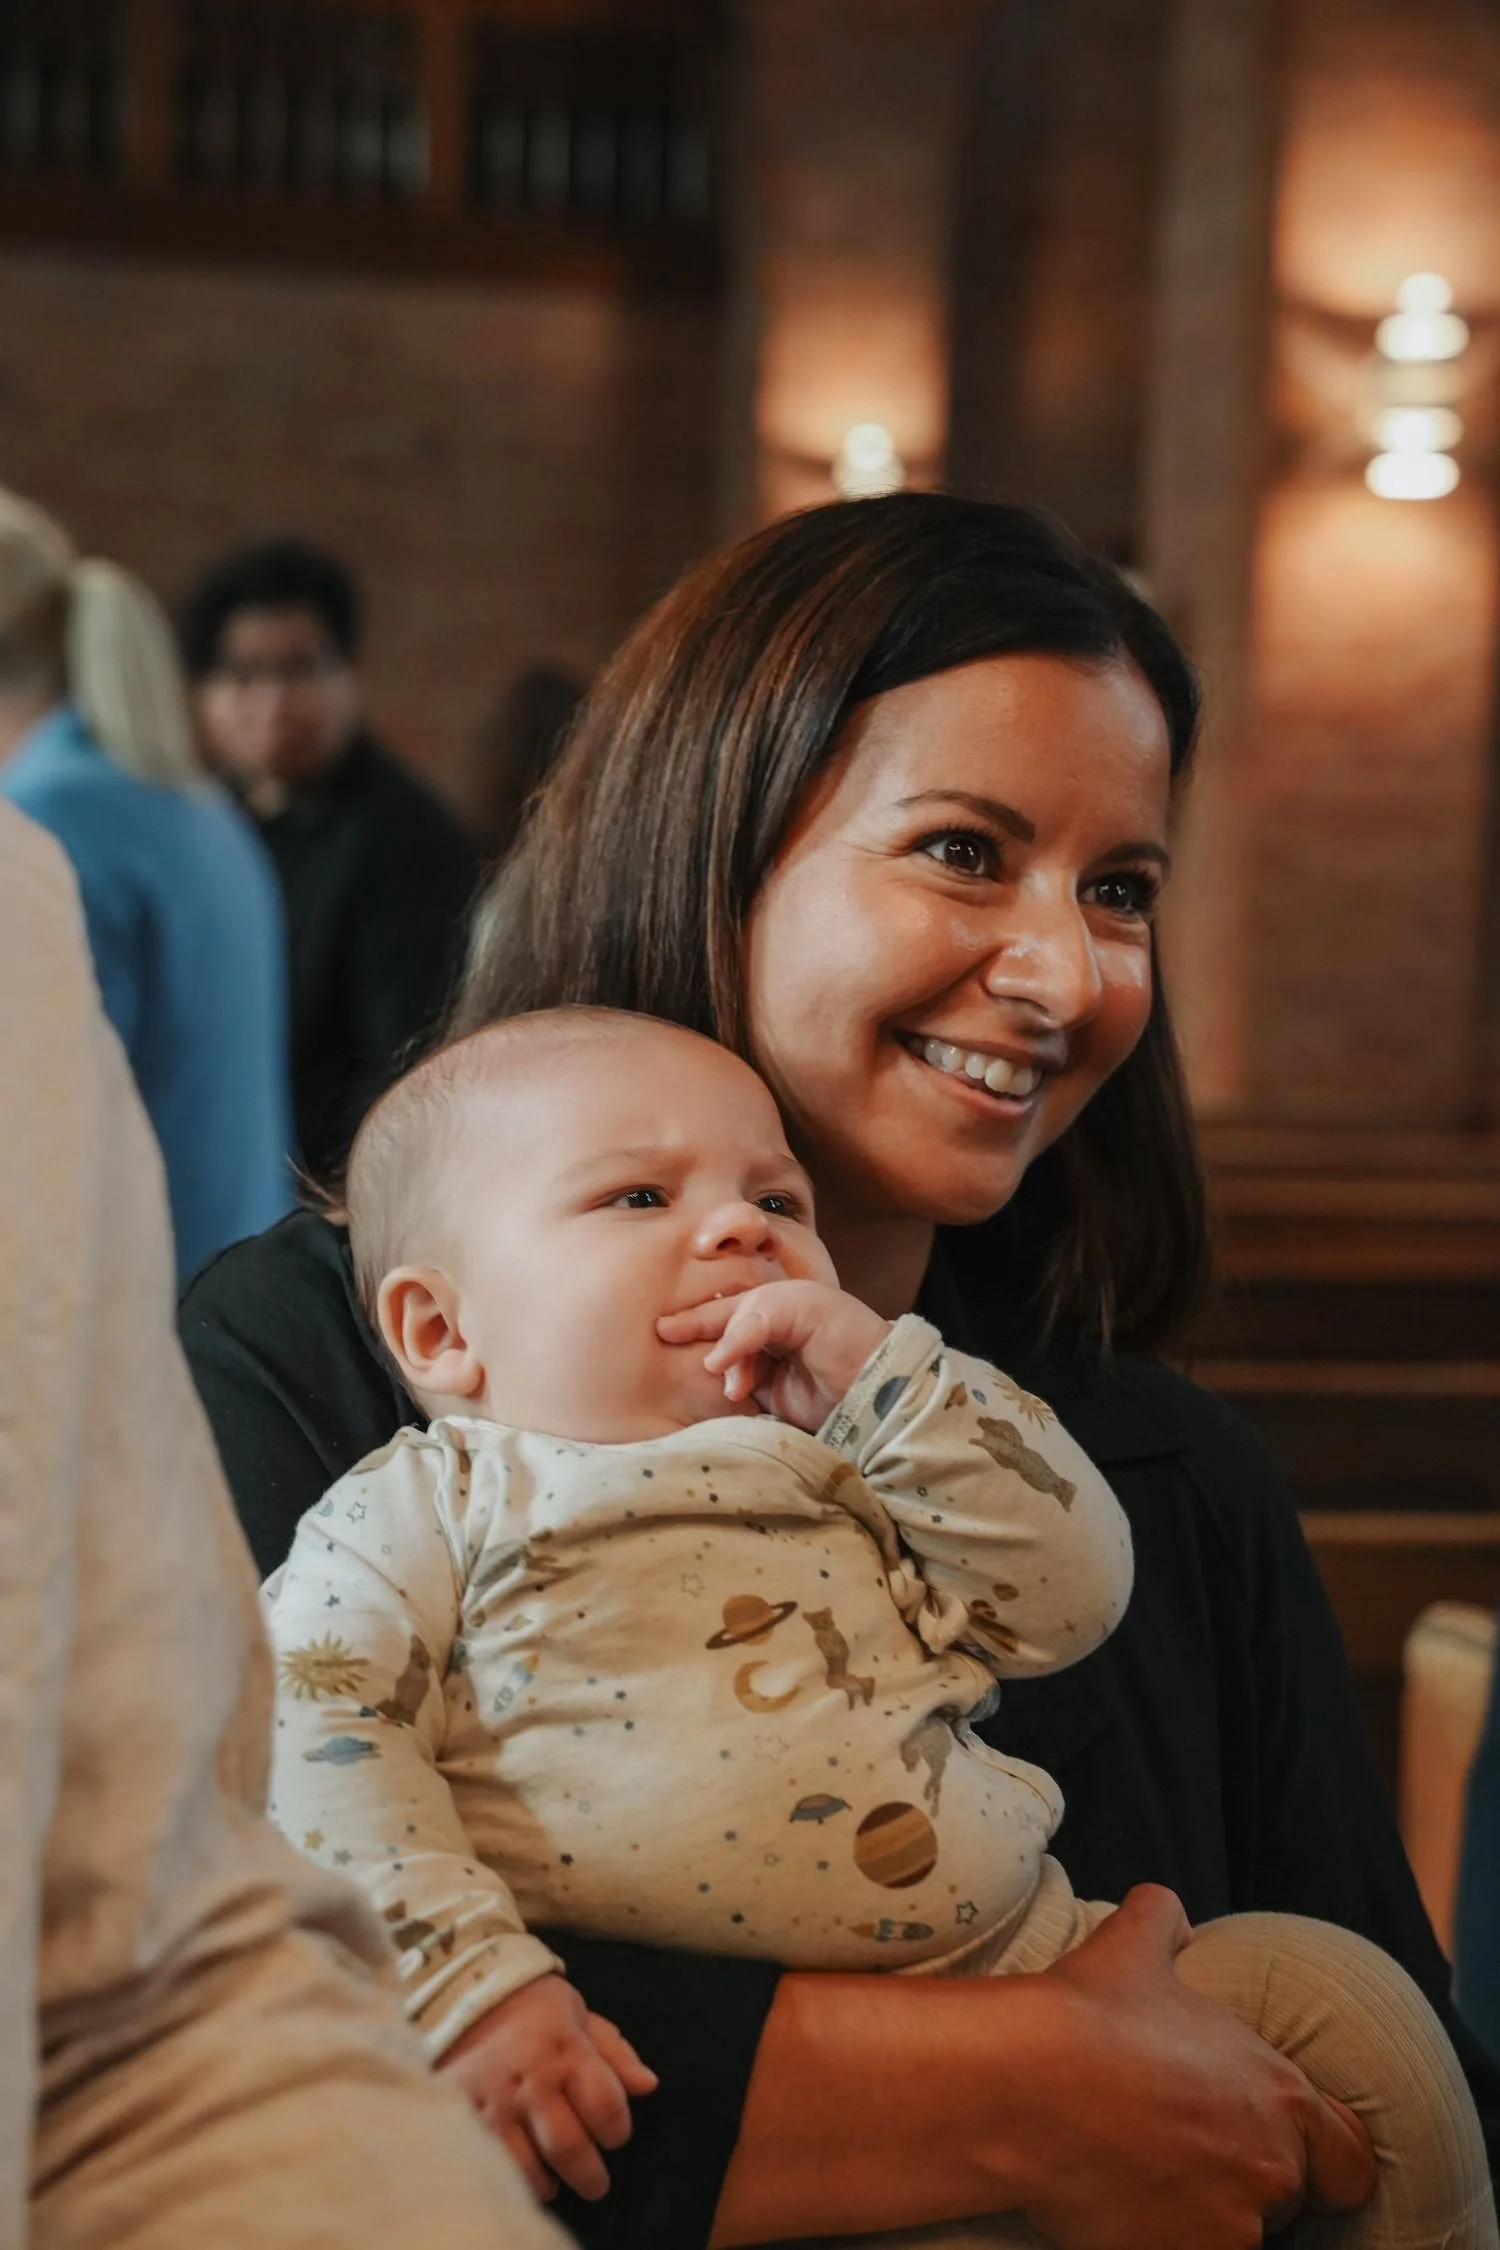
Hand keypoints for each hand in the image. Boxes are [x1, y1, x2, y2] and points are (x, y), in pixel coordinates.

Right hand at [440, 1974, 656, 2203]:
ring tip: (557, 2181)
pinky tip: (521, 2175)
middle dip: (590, 2175)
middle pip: (570, 2147)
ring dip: (550, 2183)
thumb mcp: (580, 2016)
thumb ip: (615, 2054)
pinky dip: (512, 2180)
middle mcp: (532, 2080)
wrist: (463, 1995)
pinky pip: (491, 2166)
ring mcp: (495, 2104)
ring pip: (529, 2168)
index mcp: (567, 2050)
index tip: (615, 2134)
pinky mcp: (464, 2118)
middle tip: (596, 2183)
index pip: (606, 2106)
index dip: (618, 2129)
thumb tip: (649, 2087)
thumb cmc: (534, 2009)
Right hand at [656, 1280, 889, 1431]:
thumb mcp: (800, 1308)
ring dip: (720, 1371)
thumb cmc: (843, 1334)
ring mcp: (769, 1364)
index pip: (729, 1303)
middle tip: (661, 1340)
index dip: (699, 1314)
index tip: (669, 1330)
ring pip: (723, 1362)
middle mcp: (769, 1330)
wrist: (877, 1386)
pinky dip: (724, 1392)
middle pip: (720, 1329)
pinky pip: (735, 1391)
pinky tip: (726, 1395)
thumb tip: (713, 1361)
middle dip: (692, 1334)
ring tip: (732, 1388)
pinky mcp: (771, 1398)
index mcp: (776, 1300)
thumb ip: (753, 1321)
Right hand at [1014, 1887, 1376, 2249]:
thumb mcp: (1132, 1942)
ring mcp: (1230, 2227)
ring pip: (1237, 2236)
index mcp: (1280, 2095)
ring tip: (1149, 2180)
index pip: (1350, 2162)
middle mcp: (1271, 2169)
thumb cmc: (1086, 2013)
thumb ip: (1166, 1919)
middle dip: (1246, 2181)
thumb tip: (1172, 1916)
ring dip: (1206, 2217)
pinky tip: (1124, 2208)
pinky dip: (1164, 2239)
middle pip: (1287, 2199)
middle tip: (1188, 2154)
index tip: (1288, 2156)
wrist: (1025, 2084)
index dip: (1324, 2162)